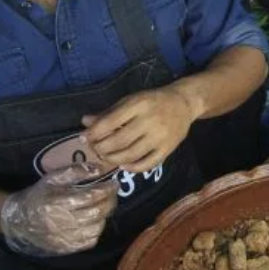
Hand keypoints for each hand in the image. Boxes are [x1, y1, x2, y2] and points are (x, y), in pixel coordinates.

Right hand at [0, 163, 118, 256]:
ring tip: (103, 206)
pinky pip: (90, 241)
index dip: (107, 189)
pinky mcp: (66, 247)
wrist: (19, 219)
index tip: (114, 183)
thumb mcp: (53, 178)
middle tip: (113, 194)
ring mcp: (65, 237)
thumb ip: (76, 171)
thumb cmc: (39, 195)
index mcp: (58, 202)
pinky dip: (96, 230)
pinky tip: (93, 221)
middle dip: (110, 201)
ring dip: (105, 216)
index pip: (92, 196)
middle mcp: (63, 221)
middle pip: (97, 212)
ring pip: (97, 227)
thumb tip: (100, 168)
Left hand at [81, 86, 195, 172]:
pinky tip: (123, 165)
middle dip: (101, 148)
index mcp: (138, 105)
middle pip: (119, 141)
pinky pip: (148, 163)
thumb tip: (85, 122)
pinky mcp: (168, 148)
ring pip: (131, 154)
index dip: (94, 133)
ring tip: (105, 157)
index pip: (110, 122)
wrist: (183, 103)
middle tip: (95, 149)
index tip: (85, 138)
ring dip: (113, 159)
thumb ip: (108, 113)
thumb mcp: (130, 101)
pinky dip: (133, 168)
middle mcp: (150, 120)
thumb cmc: (152, 101)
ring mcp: (160, 136)